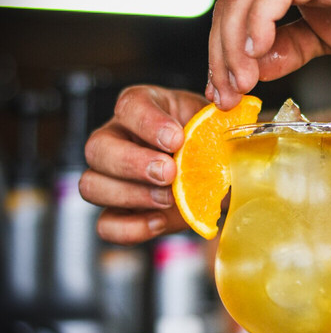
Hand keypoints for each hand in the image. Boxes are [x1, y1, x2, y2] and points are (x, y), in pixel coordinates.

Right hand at [79, 86, 208, 244]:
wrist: (216, 176)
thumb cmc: (210, 142)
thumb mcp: (218, 127)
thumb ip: (222, 125)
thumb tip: (237, 119)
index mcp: (145, 107)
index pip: (130, 105)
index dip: (149, 122)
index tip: (177, 139)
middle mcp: (119, 138)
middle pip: (97, 147)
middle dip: (133, 163)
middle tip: (170, 173)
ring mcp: (112, 177)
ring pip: (91, 185)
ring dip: (130, 195)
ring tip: (169, 199)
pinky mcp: (118, 211)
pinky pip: (105, 224)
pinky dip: (131, 228)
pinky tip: (160, 220)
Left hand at [206, 0, 330, 109]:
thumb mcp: (329, 36)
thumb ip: (291, 47)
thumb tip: (259, 66)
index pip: (238, 7)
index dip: (223, 49)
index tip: (222, 87)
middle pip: (231, 3)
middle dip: (220, 54)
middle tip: (223, 95)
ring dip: (234, 48)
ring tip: (239, 86)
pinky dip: (258, 26)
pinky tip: (258, 56)